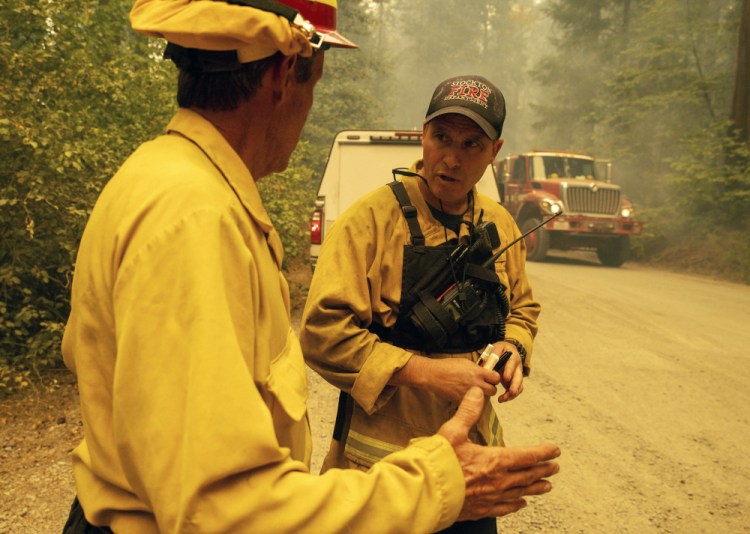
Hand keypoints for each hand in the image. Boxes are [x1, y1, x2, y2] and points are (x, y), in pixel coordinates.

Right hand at [391, 355, 500, 403]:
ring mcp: (469, 394)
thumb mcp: (466, 363)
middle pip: (493, 391)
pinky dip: (471, 402)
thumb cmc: (447, 367)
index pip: (496, 378)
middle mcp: (475, 384)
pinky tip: (466, 396)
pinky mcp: (462, 401)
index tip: (491, 378)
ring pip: (484, 399)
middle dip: (490, 388)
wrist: (433, 375)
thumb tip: (486, 372)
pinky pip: (472, 404)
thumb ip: (478, 369)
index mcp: (477, 372)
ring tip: (474, 391)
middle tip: (484, 385)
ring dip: (482, 396)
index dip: (494, 378)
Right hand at [438, 387, 559, 520]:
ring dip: (535, 488)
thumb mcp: (452, 431)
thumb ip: (468, 411)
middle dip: (543, 470)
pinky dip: (515, 504)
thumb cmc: (437, 463)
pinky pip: (504, 508)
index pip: (526, 456)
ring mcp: (490, 498)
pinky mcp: (480, 510)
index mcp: (494, 460)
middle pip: (528, 475)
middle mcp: (498, 481)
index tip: (555, 450)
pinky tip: (520, 503)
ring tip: (547, 486)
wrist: (424, 493)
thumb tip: (477, 392)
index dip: (543, 452)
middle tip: (555, 468)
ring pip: (520, 493)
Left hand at [492, 341, 523, 402]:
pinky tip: (502, 399)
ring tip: (503, 399)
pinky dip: (509, 396)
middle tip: (511, 392)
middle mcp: (517, 367)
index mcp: (513, 357)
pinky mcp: (514, 382)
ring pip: (519, 386)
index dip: (510, 371)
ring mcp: (517, 375)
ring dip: (512, 394)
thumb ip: (494, 352)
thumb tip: (490, 360)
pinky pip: (515, 390)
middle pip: (519, 378)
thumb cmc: (501, 349)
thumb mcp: (497, 347)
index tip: (506, 378)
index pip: (512, 364)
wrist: (507, 351)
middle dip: (515, 386)